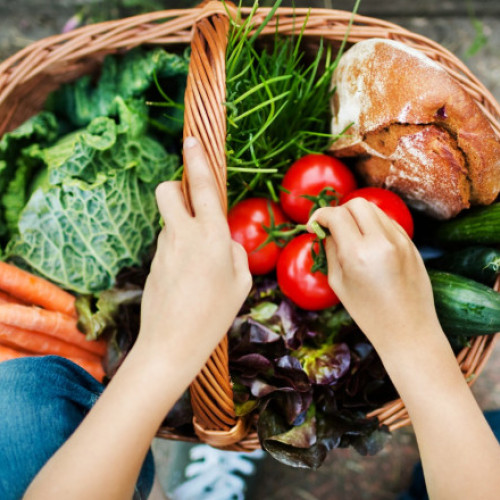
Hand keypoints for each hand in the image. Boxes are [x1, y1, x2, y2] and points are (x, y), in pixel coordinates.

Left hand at [137, 137, 251, 368]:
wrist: (171, 343)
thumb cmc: (214, 314)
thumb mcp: (240, 282)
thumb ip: (235, 252)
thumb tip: (224, 241)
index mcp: (210, 235)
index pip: (202, 186)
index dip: (197, 160)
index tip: (191, 139)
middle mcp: (182, 234)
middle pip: (169, 191)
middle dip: (177, 188)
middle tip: (192, 206)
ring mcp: (163, 248)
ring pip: (171, 222)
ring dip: (184, 229)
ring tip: (200, 268)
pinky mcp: (153, 263)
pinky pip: (168, 246)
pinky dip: (179, 253)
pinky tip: (188, 283)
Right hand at [308, 198, 441, 354]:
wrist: (408, 329)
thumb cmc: (368, 312)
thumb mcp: (338, 283)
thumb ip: (330, 250)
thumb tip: (325, 230)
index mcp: (358, 254)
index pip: (336, 215)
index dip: (320, 216)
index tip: (313, 226)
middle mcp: (381, 242)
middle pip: (356, 204)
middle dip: (339, 211)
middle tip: (333, 228)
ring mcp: (400, 241)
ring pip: (374, 209)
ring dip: (357, 216)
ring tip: (351, 236)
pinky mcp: (411, 244)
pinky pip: (388, 221)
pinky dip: (374, 224)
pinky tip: (368, 243)